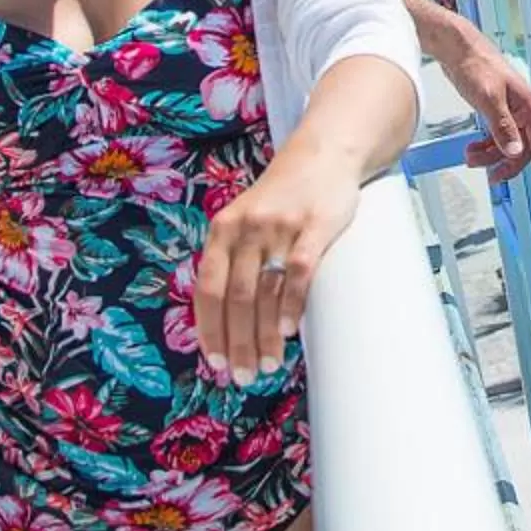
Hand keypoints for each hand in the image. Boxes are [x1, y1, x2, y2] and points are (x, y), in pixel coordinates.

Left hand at [195, 152, 363, 384]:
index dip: (209, 330)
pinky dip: (291, 305)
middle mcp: (245, 228)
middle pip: (233, 298)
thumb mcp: (246, 219)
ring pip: (263, 291)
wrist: (324, 153)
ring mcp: (279, 227)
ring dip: (264, 335)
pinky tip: (290, 332)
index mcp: (223, 230)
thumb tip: (229, 319)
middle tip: (244, 376)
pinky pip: (298, 272)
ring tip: (268, 365)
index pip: (206, 289)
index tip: (215, 363)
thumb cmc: (283, 196)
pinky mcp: (314, 226)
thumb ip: (235, 259)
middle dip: (237, 343)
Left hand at [437, 28, 530, 187]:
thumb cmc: (476, 65)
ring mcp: (508, 110)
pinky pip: (495, 136)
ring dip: (491, 156)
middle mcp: (521, 109)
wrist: (457, 48)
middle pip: (522, 147)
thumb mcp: (488, 98)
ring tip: (471, 158)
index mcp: (527, 105)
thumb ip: (502, 127)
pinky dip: (485, 146)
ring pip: (507, 143)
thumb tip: (515, 152)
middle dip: (506, 163)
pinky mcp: (494, 109)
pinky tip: (471, 149)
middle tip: (491, 176)